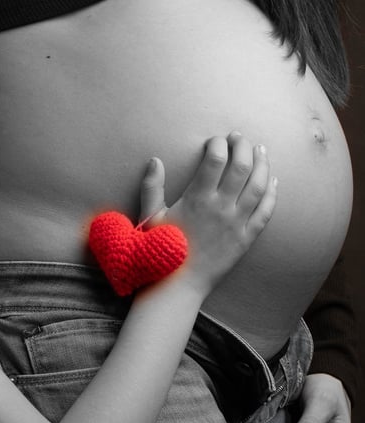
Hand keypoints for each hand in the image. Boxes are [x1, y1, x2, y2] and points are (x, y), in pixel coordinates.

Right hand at [140, 132, 277, 293]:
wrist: (178, 285)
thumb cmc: (160, 250)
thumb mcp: (150, 217)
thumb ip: (152, 186)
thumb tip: (154, 160)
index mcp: (197, 199)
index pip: (216, 160)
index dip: (218, 145)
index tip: (216, 141)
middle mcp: (221, 208)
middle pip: (242, 166)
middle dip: (243, 146)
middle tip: (239, 138)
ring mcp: (237, 223)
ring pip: (259, 185)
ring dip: (262, 163)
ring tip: (260, 150)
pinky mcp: (247, 238)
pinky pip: (266, 211)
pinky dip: (272, 192)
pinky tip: (272, 180)